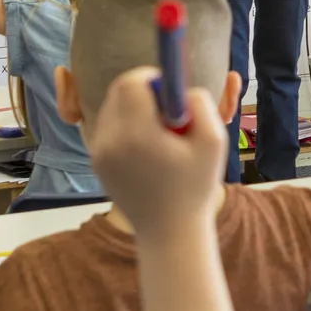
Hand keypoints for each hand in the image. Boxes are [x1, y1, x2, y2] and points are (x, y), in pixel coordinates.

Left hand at [81, 69, 227, 233]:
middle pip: (118, 91)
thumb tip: (181, 89)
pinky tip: (146, 148)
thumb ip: (201, 103)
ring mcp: (99, 152)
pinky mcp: (96, 162)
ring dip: (133, 108)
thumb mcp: (214, 141)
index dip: (152, 78)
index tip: (169, 92)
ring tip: (158, 134)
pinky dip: (125, 126)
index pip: (131, 83)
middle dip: (142, 91)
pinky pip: (108, 127)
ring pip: (111, 107)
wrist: (169, 232)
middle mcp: (110, 141)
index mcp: (138, 135)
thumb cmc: (195, 188)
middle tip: (166, 111)